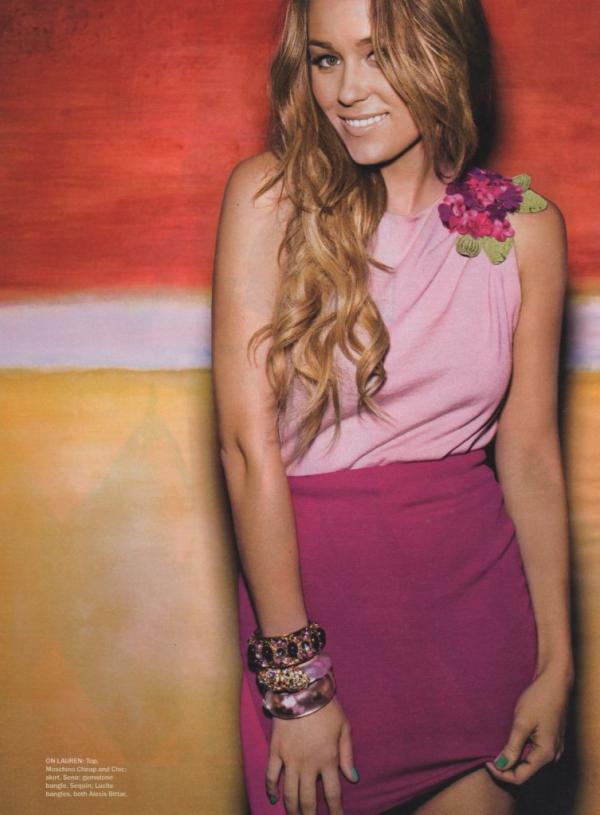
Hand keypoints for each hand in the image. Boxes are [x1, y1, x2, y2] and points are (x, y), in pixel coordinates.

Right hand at [265, 695, 357, 813]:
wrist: (302, 689)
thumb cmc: (327, 707)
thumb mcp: (344, 727)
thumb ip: (347, 755)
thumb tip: (353, 778)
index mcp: (328, 759)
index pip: (332, 794)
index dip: (335, 811)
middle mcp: (308, 764)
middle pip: (308, 800)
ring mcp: (290, 759)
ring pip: (290, 793)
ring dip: (292, 809)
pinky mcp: (276, 751)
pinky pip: (271, 775)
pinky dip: (271, 789)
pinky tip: (274, 799)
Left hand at [485, 662, 573, 785]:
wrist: (555, 682)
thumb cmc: (539, 699)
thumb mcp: (522, 723)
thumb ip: (512, 747)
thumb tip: (501, 766)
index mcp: (545, 754)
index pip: (520, 776)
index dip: (501, 773)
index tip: (486, 762)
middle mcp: (552, 755)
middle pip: (525, 771)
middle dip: (506, 767)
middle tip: (488, 756)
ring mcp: (553, 748)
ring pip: (529, 763)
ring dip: (512, 759)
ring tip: (496, 748)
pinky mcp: (551, 740)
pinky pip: (533, 753)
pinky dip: (520, 752)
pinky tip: (509, 742)